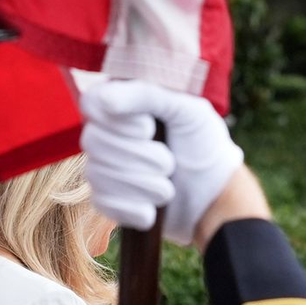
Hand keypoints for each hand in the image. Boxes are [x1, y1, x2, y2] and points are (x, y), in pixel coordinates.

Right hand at [79, 80, 243, 244]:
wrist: (213, 196)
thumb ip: (146, 94)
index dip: (117, 120)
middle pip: (92, 140)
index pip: (92, 103)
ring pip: (96, 173)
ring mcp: (103, 165)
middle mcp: (107, 132)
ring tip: (167, 190)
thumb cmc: (203, 144)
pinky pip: (100, 201)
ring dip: (139, 185)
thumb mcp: (185, 108)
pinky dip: (132, 208)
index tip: (148, 128)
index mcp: (124, 102)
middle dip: (136, 157)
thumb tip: (104, 100)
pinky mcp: (105, 198)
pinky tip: (152, 210)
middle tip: (168, 164)